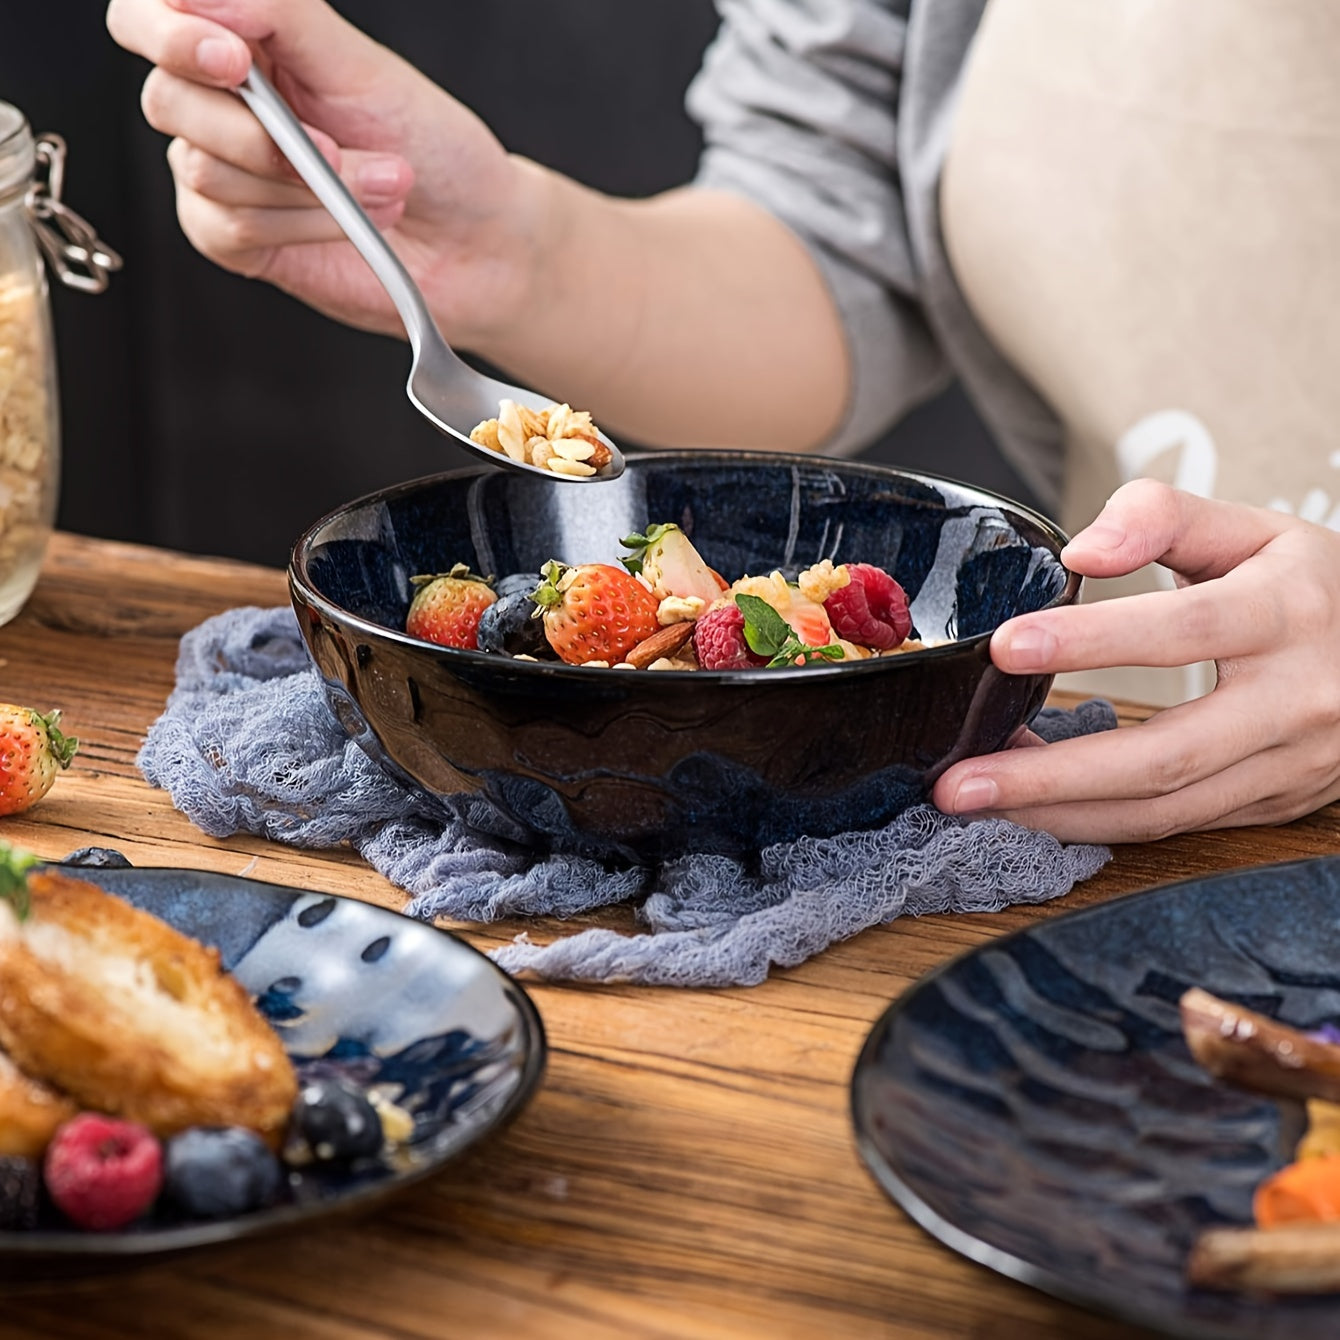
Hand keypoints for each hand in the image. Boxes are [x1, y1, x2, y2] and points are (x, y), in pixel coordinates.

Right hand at [105, 0, 542, 343]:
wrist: (474, 239)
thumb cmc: (431, 147)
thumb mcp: (361, 64)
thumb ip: (281, 12)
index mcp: (244, 42)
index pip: (149, 17)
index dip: (169, 32)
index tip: (231, 59)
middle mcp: (222, 104)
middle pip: (169, 99)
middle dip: (260, 133)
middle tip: (335, 146)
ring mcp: (224, 173)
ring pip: (207, 170)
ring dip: (309, 186)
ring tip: (379, 187)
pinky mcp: (237, 239)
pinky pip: (231, 227)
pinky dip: (302, 224)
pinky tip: (350, 223)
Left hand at [933, 479, 1339, 841]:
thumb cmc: (1310, 585)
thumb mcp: (1252, 527)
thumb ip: (1161, 517)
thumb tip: (1083, 552)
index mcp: (1290, 614)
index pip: (1183, 628)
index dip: (1091, 641)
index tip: (1004, 647)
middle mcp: (1298, 702)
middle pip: (1164, 754)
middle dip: (1050, 775)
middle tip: (957, 782)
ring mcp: (1289, 766)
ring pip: (1164, 809)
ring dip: (1059, 813)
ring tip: (974, 800)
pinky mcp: (1274, 805)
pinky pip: (1175, 824)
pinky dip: (1096, 822)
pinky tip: (1033, 808)